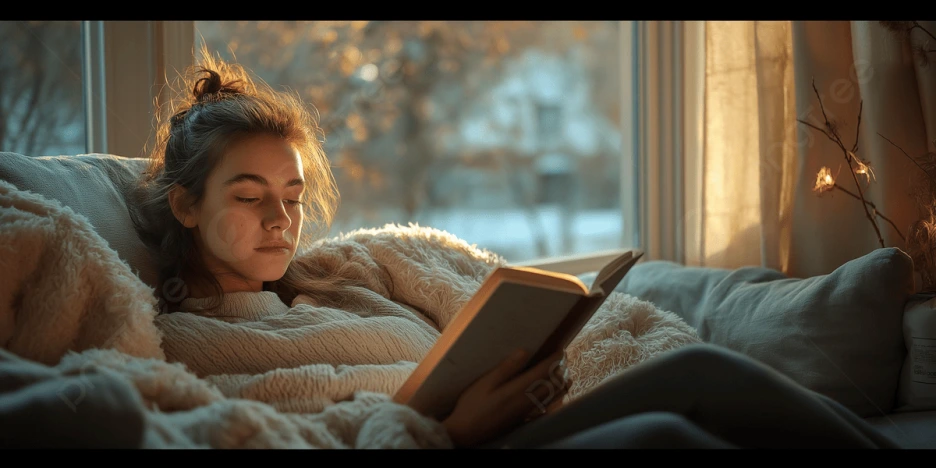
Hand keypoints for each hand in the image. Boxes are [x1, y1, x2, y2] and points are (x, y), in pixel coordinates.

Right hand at [441, 348, 567, 447]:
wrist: (467, 433)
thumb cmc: (472, 406)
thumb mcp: (485, 383)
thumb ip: (506, 367)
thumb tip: (524, 351)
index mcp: (518, 389)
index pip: (545, 371)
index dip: (556, 359)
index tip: (560, 349)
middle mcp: (528, 401)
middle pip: (554, 383)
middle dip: (562, 368)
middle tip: (562, 357)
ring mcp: (528, 411)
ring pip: (555, 396)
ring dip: (562, 381)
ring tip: (563, 370)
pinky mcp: (526, 417)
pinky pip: (548, 404)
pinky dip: (556, 395)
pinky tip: (554, 391)